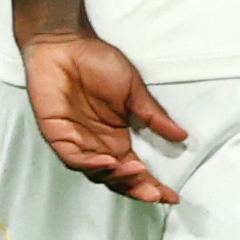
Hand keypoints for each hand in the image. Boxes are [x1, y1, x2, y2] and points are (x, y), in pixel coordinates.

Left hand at [21, 30, 187, 202]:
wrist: (64, 43)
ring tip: (137, 172)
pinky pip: (75, 159)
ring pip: (99, 173)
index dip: (153, 184)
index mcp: (116, 137)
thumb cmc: (95, 61)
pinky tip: (109, 162)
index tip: (172, 195)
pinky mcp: (58, 136)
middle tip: (157, 194)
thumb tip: (181, 136)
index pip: (136, 170)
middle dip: (138, 189)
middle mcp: (98, 145)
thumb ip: (154, 115)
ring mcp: (77, 143)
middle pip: (119, 178)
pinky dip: (93, 164)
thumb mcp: (132, 89)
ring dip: (118, 177)